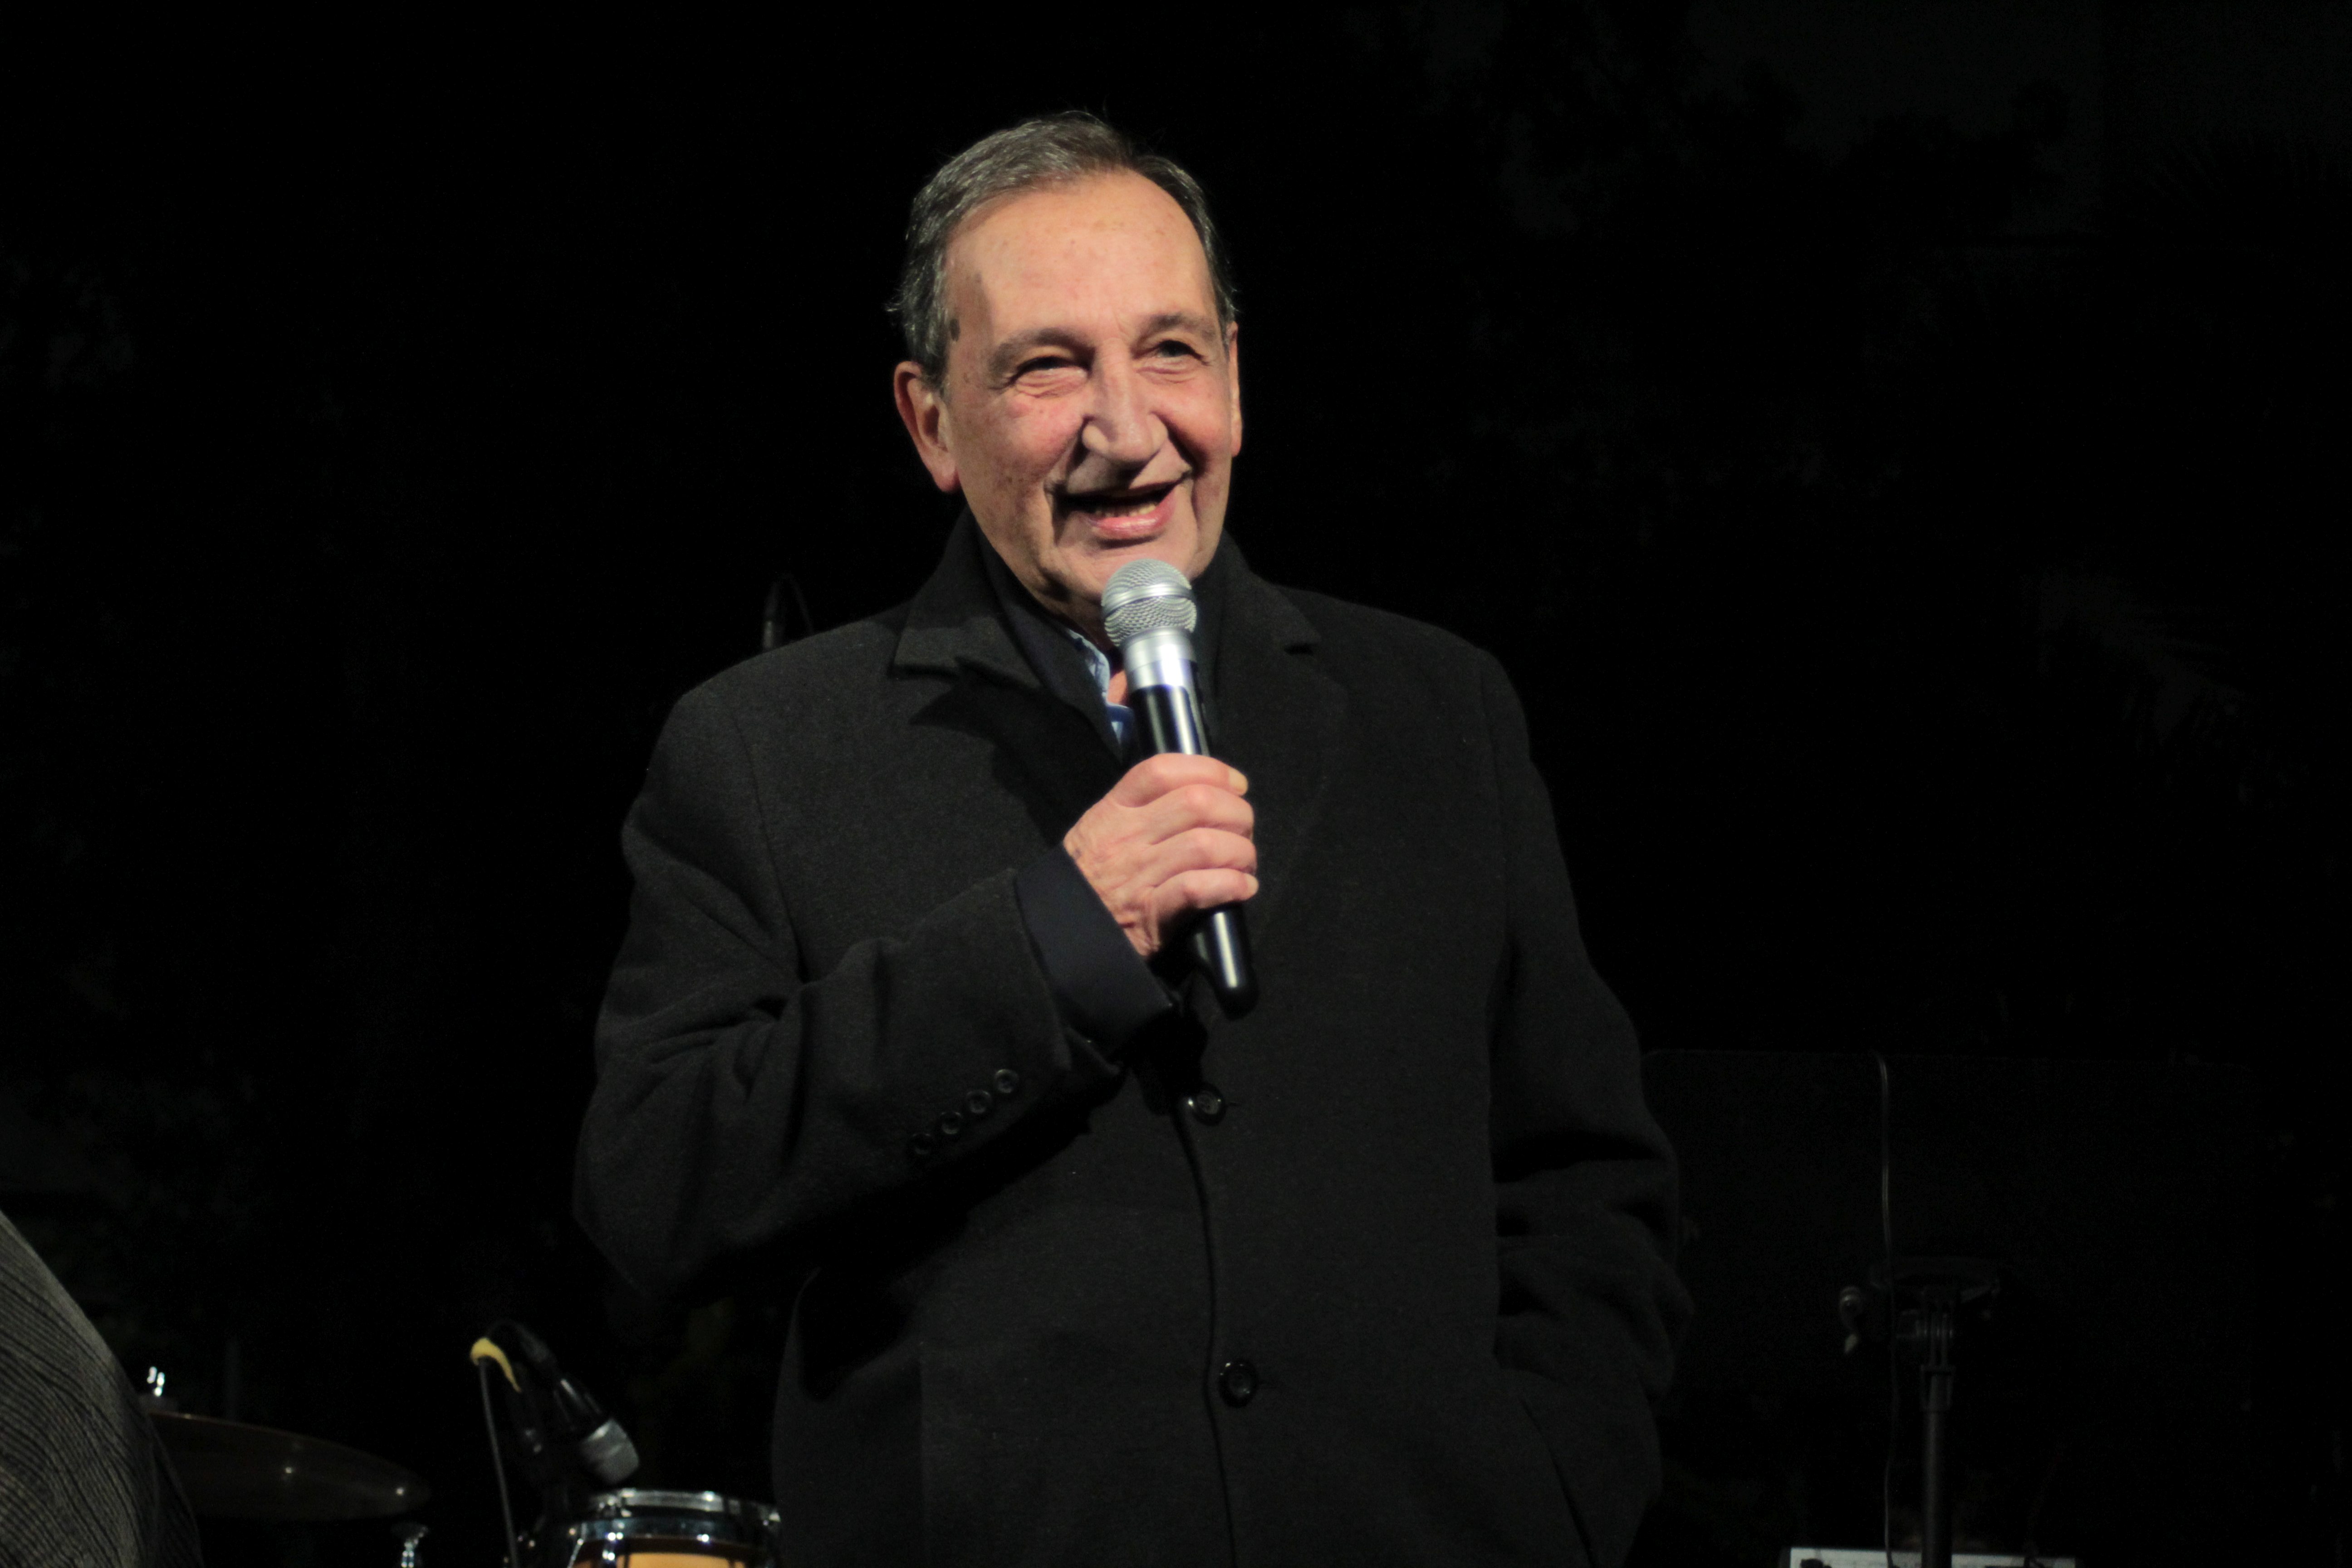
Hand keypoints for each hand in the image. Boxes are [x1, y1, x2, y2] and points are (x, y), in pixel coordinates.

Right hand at [1064, 754, 1257, 958]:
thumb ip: (1142, 807)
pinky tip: (1242, 887)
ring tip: (1244, 862)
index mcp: (1114, 811)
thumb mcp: (1102, 828)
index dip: (1209, 770)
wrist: (1058, 932)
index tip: (1235, 784)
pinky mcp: (1150, 914)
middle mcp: (1127, 837)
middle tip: (1243, 829)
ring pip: (1204, 845)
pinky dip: (1230, 885)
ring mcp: (1138, 875)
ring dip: (1239, 852)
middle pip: (1196, 803)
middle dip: (1236, 812)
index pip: (1162, 770)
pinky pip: (1198, 889)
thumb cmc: (1089, 877)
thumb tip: (1201, 791)